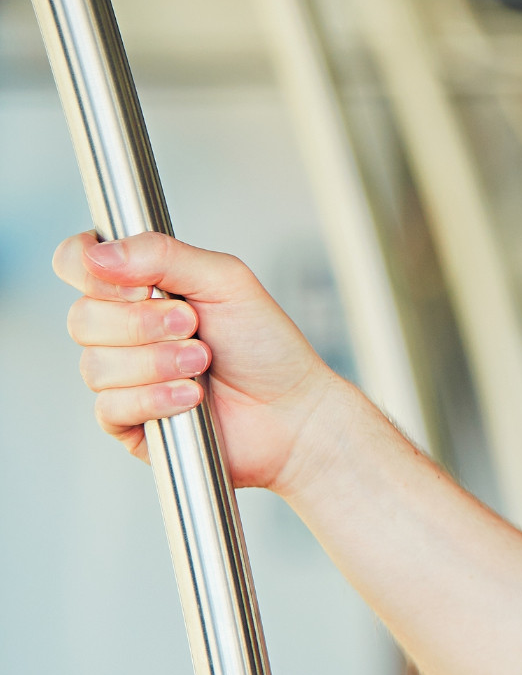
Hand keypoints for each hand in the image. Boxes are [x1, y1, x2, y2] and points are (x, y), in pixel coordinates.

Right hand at [55, 231, 357, 492]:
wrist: (294, 411)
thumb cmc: (266, 346)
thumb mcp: (225, 281)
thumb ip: (164, 254)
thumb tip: (99, 252)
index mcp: (139, 287)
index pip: (75, 263)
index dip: (89, 270)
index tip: (138, 285)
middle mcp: (123, 330)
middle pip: (82, 318)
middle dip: (143, 323)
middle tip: (193, 326)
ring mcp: (123, 377)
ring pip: (96, 365)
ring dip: (157, 363)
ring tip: (203, 363)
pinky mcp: (129, 421)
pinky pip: (110, 408)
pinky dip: (155, 399)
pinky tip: (191, 398)